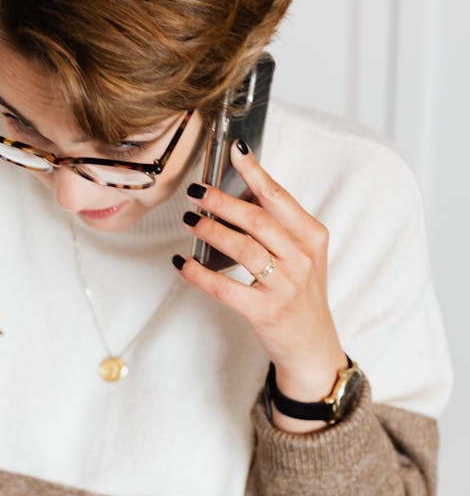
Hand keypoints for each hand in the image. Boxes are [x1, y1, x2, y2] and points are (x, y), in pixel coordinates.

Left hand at [176, 139, 346, 429]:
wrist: (312, 344)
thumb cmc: (300, 294)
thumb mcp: (302, 255)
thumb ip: (278, 226)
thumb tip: (238, 193)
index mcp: (312, 237)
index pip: (279, 197)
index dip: (255, 172)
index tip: (235, 151)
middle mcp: (302, 259)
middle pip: (257, 219)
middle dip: (222, 201)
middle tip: (197, 192)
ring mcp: (285, 286)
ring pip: (242, 248)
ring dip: (211, 230)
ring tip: (190, 220)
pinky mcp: (265, 311)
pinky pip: (225, 287)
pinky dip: (199, 273)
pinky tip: (182, 263)